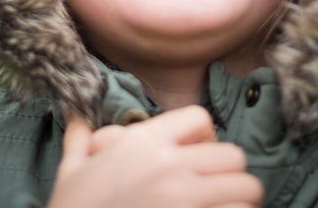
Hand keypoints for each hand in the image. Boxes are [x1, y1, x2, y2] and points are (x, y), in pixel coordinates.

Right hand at [46, 105, 262, 207]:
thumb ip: (79, 142)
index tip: (197, 156)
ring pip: (246, 188)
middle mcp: (169, 166)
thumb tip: (75, 118)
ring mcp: (185, 200)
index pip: (200, 118)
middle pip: (233, 155)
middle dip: (229, 173)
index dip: (205, 136)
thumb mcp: (70, 172)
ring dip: (239, 200)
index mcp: (142, 143)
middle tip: (216, 189)